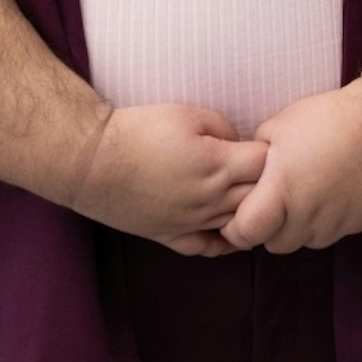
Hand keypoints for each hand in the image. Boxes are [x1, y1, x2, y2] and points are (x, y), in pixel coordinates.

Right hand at [68, 101, 268, 255]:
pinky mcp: (171, 235)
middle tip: (257, 167)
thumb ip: (223, 127)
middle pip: (260, 196)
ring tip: (247, 192)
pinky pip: (209, 247)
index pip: (266, 163)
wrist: (92, 162)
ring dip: (248, 208)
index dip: (269, 149)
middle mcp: (211, 200)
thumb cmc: (137, 133)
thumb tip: (238, 143)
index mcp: (218, 166)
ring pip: (239, 223)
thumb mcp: (186, 114)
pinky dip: (226, 240)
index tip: (260, 142)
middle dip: (265, 181)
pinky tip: (229, 228)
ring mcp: (192, 222)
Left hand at [223, 79, 361, 253]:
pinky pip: (334, 232)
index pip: (246, 233)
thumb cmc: (330, 116)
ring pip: (305, 241)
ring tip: (307, 190)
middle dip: (269, 228)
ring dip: (299, 226)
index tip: (236, 217)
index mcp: (282, 189)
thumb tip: (245, 177)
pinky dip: (327, 220)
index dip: (236, 228)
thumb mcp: (278, 126)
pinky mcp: (360, 223)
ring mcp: (337, 222)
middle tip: (273, 201)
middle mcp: (309, 214)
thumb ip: (255, 161)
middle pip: (275, 244)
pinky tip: (332, 190)